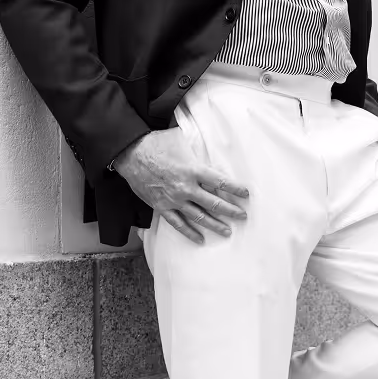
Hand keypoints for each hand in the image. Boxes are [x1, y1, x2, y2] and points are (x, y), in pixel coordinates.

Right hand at [113, 128, 248, 244]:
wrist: (131, 153)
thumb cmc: (156, 143)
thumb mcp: (181, 139)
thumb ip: (195, 148)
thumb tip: (206, 144)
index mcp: (194, 170)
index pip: (221, 182)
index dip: (236, 189)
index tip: (246, 194)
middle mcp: (186, 187)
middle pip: (214, 203)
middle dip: (231, 211)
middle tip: (242, 216)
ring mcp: (174, 199)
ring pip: (199, 216)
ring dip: (215, 224)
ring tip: (227, 231)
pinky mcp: (162, 207)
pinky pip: (178, 223)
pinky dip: (190, 232)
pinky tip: (200, 239)